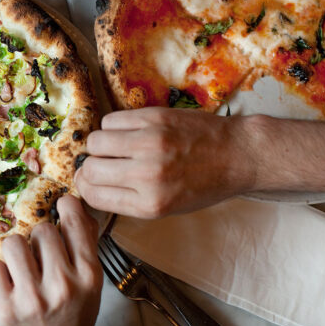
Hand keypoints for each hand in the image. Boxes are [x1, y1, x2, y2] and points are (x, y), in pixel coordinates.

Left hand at [0, 195, 102, 325]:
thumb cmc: (72, 318)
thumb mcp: (91, 283)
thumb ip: (85, 244)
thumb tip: (74, 205)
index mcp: (88, 276)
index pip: (75, 224)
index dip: (66, 207)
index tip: (61, 204)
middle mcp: (61, 286)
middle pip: (41, 230)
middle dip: (38, 239)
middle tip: (40, 257)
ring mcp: (30, 298)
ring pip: (13, 243)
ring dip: (16, 252)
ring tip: (22, 269)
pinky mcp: (3, 309)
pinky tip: (8, 284)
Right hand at [75, 108, 256, 217]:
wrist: (238, 155)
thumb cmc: (204, 184)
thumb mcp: (167, 207)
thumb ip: (128, 199)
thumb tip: (89, 184)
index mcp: (150, 204)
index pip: (93, 195)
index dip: (86, 187)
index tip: (90, 181)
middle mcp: (147, 175)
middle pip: (90, 169)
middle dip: (91, 167)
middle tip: (104, 163)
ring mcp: (150, 143)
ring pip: (96, 141)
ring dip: (100, 145)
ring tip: (117, 146)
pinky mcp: (154, 118)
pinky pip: (111, 121)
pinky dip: (113, 127)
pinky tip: (128, 132)